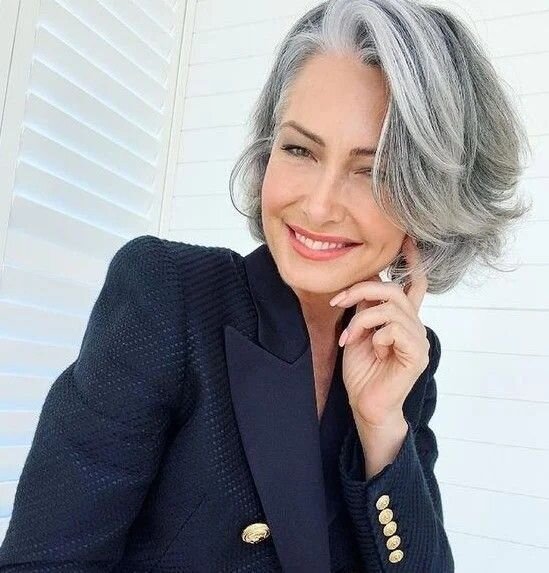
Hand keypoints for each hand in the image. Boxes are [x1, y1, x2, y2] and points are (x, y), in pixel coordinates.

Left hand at [329, 235, 429, 427]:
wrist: (366, 404)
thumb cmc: (362, 370)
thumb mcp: (358, 331)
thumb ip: (365, 308)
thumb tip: (364, 286)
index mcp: (402, 319)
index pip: (414, 284)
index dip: (412, 262)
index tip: (407, 240)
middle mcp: (414, 326)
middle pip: (393, 290)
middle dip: (361, 290)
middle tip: (337, 302)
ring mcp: (418, 340)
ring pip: (390, 307)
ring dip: (362, 319)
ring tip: (349, 337)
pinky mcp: (417, 354)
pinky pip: (394, 328)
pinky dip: (375, 335)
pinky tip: (371, 349)